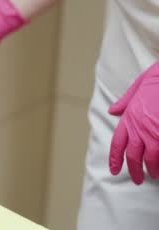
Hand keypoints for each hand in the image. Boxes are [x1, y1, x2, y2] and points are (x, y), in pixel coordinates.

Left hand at [109, 63, 158, 184]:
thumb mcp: (138, 86)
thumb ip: (125, 101)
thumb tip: (112, 111)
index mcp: (129, 117)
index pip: (117, 144)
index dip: (114, 159)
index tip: (114, 170)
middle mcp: (140, 128)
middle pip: (133, 156)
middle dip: (134, 170)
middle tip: (136, 179)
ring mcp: (156, 133)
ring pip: (151, 159)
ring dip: (152, 169)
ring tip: (154, 175)